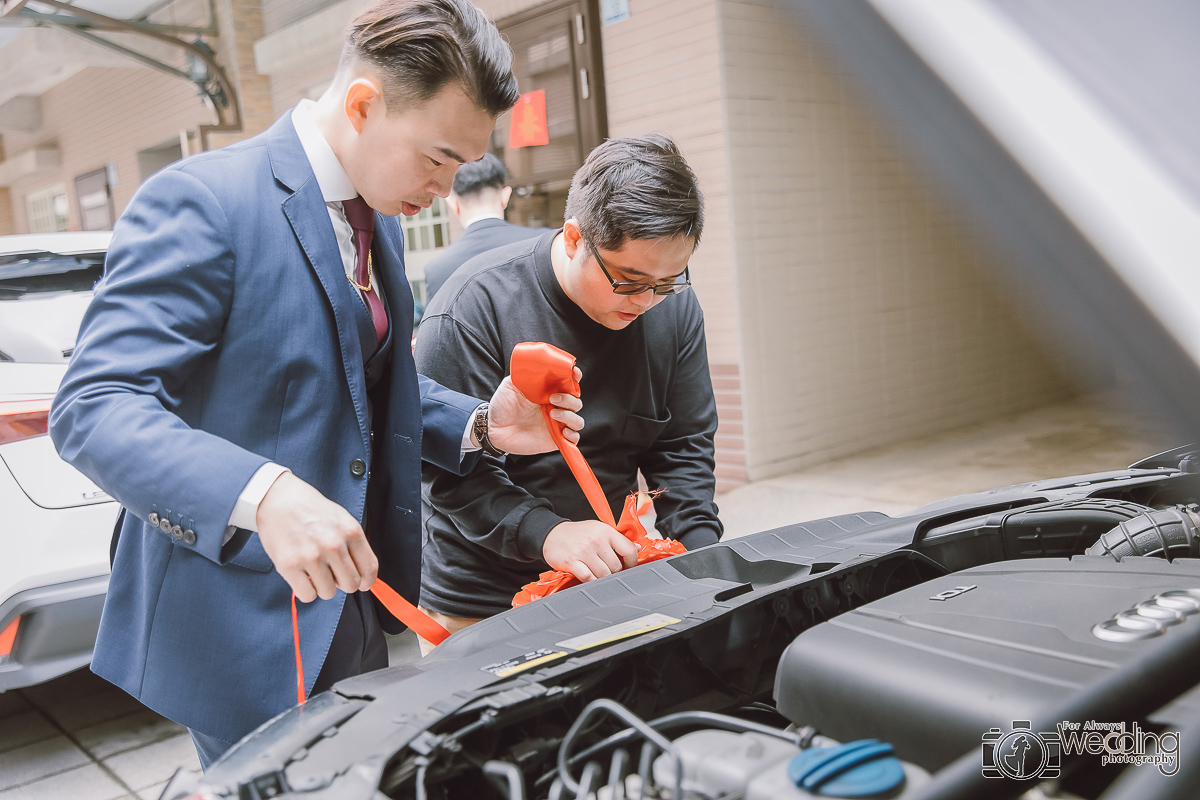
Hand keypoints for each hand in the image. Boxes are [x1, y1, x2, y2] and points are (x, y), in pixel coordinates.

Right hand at [256, 472, 378, 602]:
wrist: (278, 499)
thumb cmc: (310, 509)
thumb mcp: (341, 519)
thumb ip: (354, 545)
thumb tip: (364, 576)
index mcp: (350, 532)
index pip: (369, 569)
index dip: (366, 581)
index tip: (361, 583)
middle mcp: (333, 545)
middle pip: (351, 585)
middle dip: (343, 583)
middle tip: (333, 573)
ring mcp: (311, 556)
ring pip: (329, 593)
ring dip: (322, 586)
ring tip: (314, 570)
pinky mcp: (289, 566)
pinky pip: (307, 596)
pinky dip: (305, 590)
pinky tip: (302, 576)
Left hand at [485, 369, 584, 454]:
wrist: (493, 428)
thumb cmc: (502, 405)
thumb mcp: (511, 384)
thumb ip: (525, 374)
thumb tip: (536, 364)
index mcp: (548, 392)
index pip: (569, 383)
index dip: (575, 377)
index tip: (574, 373)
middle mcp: (555, 407)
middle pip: (576, 401)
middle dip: (569, 398)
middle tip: (552, 398)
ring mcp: (556, 424)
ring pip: (578, 421)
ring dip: (570, 416)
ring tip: (553, 413)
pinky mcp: (554, 440)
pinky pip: (573, 439)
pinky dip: (573, 435)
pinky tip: (562, 431)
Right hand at [543, 520, 639, 581]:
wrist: (552, 534)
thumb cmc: (577, 533)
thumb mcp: (599, 530)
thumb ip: (618, 539)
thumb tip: (638, 547)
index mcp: (605, 531)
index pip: (629, 550)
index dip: (632, 562)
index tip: (627, 566)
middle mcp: (596, 540)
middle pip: (616, 566)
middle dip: (614, 571)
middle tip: (608, 570)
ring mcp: (583, 551)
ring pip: (604, 574)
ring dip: (602, 577)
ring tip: (597, 572)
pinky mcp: (572, 562)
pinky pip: (588, 578)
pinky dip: (591, 581)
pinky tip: (589, 576)